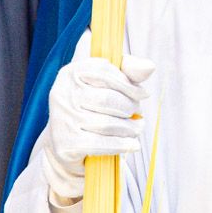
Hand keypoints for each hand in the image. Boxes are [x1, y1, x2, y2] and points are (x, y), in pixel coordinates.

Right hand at [41, 52, 152, 206]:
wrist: (68, 143)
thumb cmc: (94, 107)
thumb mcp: (110, 83)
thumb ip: (129, 70)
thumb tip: (149, 68)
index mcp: (71, 72)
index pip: (106, 73)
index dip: (130, 85)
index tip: (142, 95)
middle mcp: (62, 94)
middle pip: (108, 99)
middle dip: (130, 108)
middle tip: (138, 114)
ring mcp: (62, 120)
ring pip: (107, 123)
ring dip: (129, 128)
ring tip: (136, 128)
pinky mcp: (66, 145)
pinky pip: (101, 144)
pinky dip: (122, 145)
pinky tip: (132, 144)